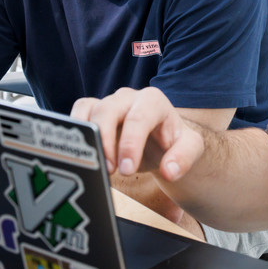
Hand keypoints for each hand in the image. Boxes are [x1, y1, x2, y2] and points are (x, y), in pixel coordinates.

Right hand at [71, 87, 203, 181]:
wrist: (163, 140)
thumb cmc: (175, 142)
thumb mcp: (191, 149)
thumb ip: (184, 158)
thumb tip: (170, 171)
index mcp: (154, 101)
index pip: (138, 118)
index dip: (130, 144)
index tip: (127, 169)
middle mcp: (130, 97)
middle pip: (108, 110)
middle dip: (105, 142)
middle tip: (110, 170)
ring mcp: (111, 102)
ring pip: (90, 111)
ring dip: (88, 138)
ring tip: (95, 164)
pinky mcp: (96, 110)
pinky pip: (80, 111)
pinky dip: (77, 128)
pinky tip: (83, 151)